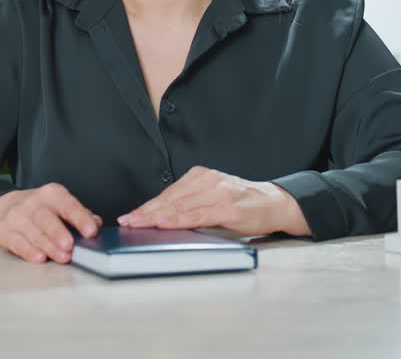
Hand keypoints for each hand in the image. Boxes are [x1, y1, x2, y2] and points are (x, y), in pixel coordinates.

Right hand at [0, 183, 101, 263]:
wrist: (1, 208)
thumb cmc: (37, 209)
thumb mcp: (58, 205)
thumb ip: (78, 214)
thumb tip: (96, 223)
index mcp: (51, 194)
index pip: (67, 205)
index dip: (80, 217)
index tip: (91, 230)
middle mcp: (33, 203)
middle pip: (46, 218)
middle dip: (59, 232)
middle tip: (71, 246)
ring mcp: (17, 217)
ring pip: (33, 232)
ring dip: (49, 246)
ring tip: (62, 257)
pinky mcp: (5, 232)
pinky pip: (17, 242)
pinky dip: (29, 251)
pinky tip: (39, 257)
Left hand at [116, 167, 310, 236]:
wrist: (274, 203)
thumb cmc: (242, 204)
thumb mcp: (213, 197)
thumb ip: (191, 203)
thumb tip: (161, 218)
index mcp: (200, 176)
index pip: (168, 194)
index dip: (147, 206)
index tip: (129, 216)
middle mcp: (207, 180)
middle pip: (170, 200)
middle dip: (146, 212)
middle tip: (126, 221)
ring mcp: (217, 193)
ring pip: (180, 207)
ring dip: (156, 217)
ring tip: (138, 224)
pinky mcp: (227, 208)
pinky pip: (197, 215)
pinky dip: (178, 220)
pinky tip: (164, 224)